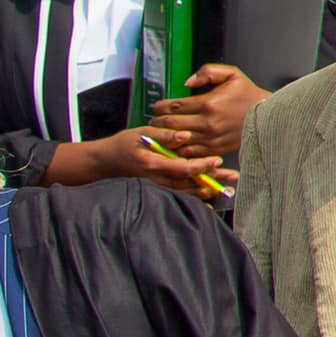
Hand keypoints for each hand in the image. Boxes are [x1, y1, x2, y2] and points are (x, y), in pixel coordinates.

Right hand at [77, 128, 236, 197]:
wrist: (105, 162)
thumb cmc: (124, 144)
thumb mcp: (141, 133)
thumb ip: (164, 134)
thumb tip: (185, 135)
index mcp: (153, 164)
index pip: (182, 167)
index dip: (201, 166)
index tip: (218, 161)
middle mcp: (155, 179)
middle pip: (188, 182)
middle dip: (211, 180)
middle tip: (232, 177)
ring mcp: (155, 187)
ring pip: (184, 192)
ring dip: (206, 191)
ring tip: (226, 190)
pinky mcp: (156, 190)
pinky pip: (177, 196)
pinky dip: (193, 199)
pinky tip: (208, 202)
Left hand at [151, 63, 269, 156]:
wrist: (267, 117)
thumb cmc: (247, 95)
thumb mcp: (233, 74)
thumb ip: (209, 71)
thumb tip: (187, 82)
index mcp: (208, 103)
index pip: (175, 106)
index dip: (161, 107)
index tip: (156, 107)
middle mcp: (206, 122)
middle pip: (171, 124)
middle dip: (158, 122)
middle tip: (153, 121)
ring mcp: (208, 138)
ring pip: (176, 140)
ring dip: (164, 137)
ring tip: (157, 134)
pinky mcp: (211, 149)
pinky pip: (187, 152)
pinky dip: (176, 150)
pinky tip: (171, 146)